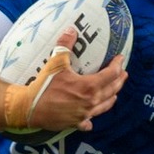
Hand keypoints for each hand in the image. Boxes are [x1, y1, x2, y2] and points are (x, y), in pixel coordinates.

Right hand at [8, 29, 126, 133]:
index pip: (111, 74)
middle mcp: (91, 102)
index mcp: (89, 86)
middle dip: (119, 81)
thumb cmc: (44, 86)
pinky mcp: (76, 123)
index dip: (118, 65)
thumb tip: (71, 30)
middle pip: (112, 90)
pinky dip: (91, 120)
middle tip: (123, 74)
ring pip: (105, 106)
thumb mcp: (55, 63)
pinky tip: (91, 119)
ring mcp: (85, 114)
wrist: (30, 107)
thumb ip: (65, 45)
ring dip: (111, 97)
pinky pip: (88, 122)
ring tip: (114, 93)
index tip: (120, 58)